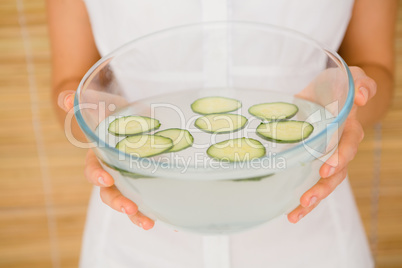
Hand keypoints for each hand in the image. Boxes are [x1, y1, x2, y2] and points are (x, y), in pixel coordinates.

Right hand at [59, 91, 154, 229]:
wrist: (124, 115)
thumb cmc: (107, 111)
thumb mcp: (96, 104)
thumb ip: (81, 103)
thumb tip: (66, 97)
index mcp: (98, 156)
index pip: (93, 169)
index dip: (97, 175)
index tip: (106, 178)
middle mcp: (112, 171)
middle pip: (110, 192)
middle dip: (118, 202)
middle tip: (130, 209)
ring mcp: (129, 177)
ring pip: (129, 199)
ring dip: (137, 214)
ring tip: (148, 223)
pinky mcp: (144, 178)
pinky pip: (148, 196)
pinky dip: (156, 208)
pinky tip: (168, 219)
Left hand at [287, 66, 376, 222]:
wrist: (329, 92)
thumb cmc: (339, 86)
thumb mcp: (351, 77)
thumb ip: (362, 83)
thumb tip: (363, 97)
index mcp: (348, 128)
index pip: (347, 146)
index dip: (339, 158)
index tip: (325, 169)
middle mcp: (340, 147)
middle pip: (337, 172)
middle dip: (323, 188)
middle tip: (307, 200)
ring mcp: (327, 156)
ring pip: (325, 183)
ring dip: (312, 200)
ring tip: (296, 214)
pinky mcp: (312, 160)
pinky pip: (310, 181)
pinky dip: (303, 197)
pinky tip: (290, 211)